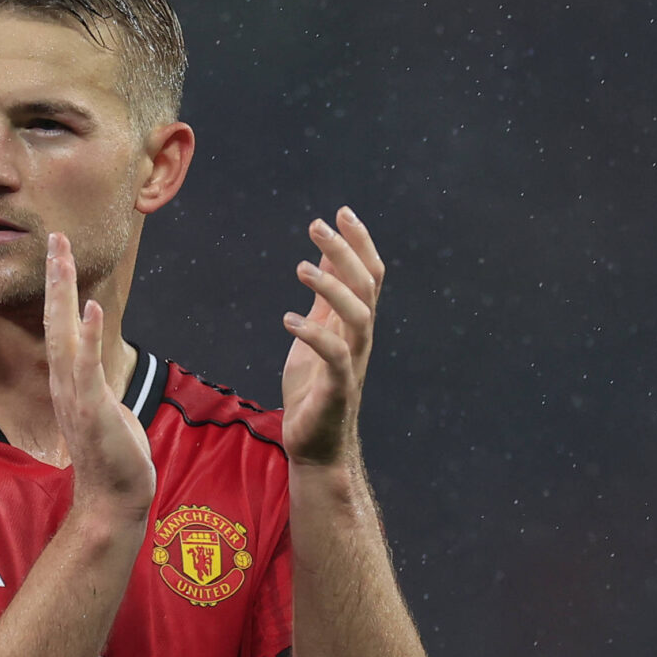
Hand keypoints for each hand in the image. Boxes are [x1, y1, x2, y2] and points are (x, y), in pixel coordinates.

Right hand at [44, 232, 152, 516]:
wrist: (114, 499)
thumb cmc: (113, 460)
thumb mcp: (106, 414)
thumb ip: (100, 395)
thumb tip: (103, 392)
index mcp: (70, 380)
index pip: (61, 325)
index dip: (60, 289)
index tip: (59, 253)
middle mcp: (66, 381)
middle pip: (56, 319)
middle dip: (55, 276)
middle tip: (55, 237)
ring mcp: (75, 393)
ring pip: (65, 333)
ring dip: (63, 293)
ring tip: (61, 257)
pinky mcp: (92, 407)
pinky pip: (88, 365)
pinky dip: (89, 335)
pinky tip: (91, 307)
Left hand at [281, 208, 383, 466]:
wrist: (315, 444)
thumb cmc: (315, 388)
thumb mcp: (316, 330)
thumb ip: (324, 296)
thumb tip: (325, 253)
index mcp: (354, 324)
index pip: (369, 274)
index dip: (359, 242)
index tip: (341, 212)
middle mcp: (360, 340)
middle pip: (366, 286)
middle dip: (345, 251)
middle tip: (317, 224)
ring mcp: (352, 363)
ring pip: (359, 315)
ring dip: (332, 288)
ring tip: (302, 268)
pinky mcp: (338, 389)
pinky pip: (335, 356)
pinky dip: (313, 335)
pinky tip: (288, 320)